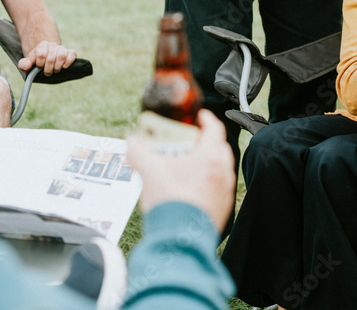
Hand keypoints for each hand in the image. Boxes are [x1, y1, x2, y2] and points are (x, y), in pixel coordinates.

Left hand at [17, 40, 75, 75]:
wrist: (46, 58)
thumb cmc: (36, 61)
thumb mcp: (27, 62)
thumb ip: (23, 64)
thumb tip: (27, 66)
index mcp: (42, 45)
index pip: (41, 54)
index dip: (39, 64)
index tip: (39, 67)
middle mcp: (52, 45)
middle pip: (51, 57)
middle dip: (48, 69)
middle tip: (47, 72)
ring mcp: (62, 48)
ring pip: (61, 55)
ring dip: (57, 66)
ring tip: (55, 70)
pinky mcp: (70, 52)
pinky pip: (72, 54)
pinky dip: (69, 61)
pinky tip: (64, 66)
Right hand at [127, 110, 235, 233]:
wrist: (178, 240)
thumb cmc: (169, 203)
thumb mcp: (148, 171)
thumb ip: (137, 151)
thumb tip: (131, 140)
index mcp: (211, 157)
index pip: (214, 128)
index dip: (205, 119)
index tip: (198, 116)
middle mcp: (223, 172)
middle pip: (217, 148)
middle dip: (203, 142)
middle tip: (187, 142)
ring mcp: (225, 191)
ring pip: (217, 168)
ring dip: (204, 163)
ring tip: (184, 166)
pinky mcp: (222, 208)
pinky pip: (216, 187)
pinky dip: (206, 182)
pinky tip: (188, 189)